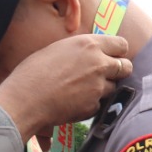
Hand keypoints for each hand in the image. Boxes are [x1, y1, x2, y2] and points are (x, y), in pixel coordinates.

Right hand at [0, 33, 130, 139]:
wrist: (25, 99)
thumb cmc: (33, 71)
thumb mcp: (58, 49)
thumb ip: (80, 50)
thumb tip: (90, 53)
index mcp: (89, 44)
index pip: (121, 44)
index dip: (118, 52)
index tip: (112, 56)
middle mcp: (99, 64)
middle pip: (126, 67)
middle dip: (119, 71)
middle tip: (105, 74)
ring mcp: (98, 87)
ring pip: (113, 87)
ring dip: (103, 89)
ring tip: (83, 90)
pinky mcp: (92, 106)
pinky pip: (99, 104)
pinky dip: (90, 104)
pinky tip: (73, 102)